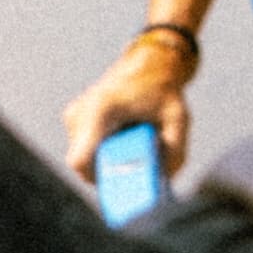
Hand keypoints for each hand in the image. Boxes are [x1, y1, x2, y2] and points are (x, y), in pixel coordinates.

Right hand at [64, 32, 193, 184]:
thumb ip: (175, 150)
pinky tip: (121, 142)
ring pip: (85, 161)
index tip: (120, 187)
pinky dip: (102, 154)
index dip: (97, 182)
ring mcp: (74, 117)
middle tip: (136, 169)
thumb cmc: (161, 92)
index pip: (80, 160)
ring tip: (131, 148)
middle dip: (109, 175)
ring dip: (106, 164)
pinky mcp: (74, 121)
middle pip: (86, 167)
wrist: (147, 66)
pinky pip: (84, 151)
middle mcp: (81, 113)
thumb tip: (163, 179)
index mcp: (102, 110)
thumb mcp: (178, 118)